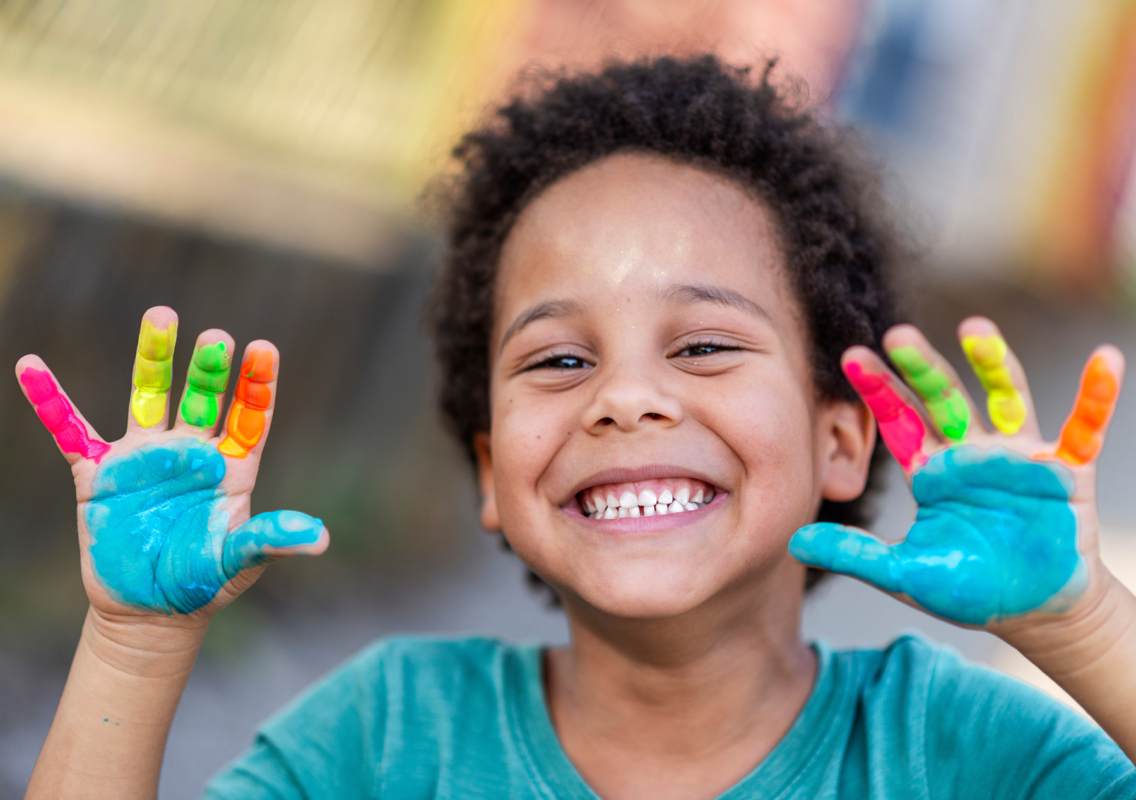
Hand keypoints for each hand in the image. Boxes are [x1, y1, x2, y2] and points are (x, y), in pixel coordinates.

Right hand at [15, 306, 328, 624]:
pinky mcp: (100, 476)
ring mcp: (145, 458)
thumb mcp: (239, 561)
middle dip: (208, 369)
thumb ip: (271, 540)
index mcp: (232, 466)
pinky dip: (50, 402)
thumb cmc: (204, 582)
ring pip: (148, 397)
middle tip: (216, 338)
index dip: (257, 385)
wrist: (151, 611)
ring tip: (161, 316)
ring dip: (153, 359)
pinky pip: (71, 432)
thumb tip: (318, 539)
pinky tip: (32, 367)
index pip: (249, 416)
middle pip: (201, 398)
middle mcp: (191, 452)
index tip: (264, 349)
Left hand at [789, 318, 1122, 629]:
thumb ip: (854, 554)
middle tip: (898, 334)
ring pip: (1006, 397)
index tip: (850, 356)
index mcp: (931, 469)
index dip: (877, 389)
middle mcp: (971, 452)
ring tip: (976, 327)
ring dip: (994, 363)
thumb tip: (794, 541)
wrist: (1033, 615)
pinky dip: (1096, 395)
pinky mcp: (1065, 470)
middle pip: (944, 398)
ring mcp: (1019, 456)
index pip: (898, 420)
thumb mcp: (904, 574)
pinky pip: (1085, 426)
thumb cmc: (968, 588)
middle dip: (922, 367)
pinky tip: (1105, 360)